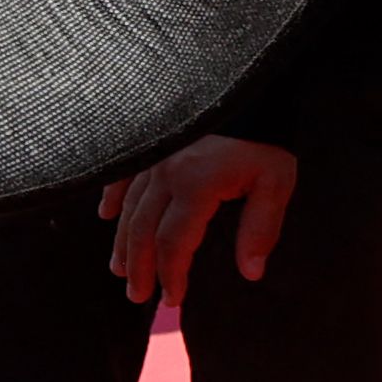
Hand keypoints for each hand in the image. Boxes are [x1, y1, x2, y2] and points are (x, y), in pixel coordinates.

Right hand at [101, 137, 296, 306]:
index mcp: (195, 185)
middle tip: (136, 296)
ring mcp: (155, 154)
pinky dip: (114, 195)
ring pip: (129, 206)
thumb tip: (251, 272)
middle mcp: (166, 172)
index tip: (174, 301)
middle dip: (140, 267)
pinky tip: (106, 214)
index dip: (172, 275)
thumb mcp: (275, 181)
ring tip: (119, 269)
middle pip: (143, 230)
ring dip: (123, 241)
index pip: (174, 243)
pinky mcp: (153, 139)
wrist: (250, 80)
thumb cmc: (265, 134)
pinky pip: (124, 173)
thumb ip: (261, 228)